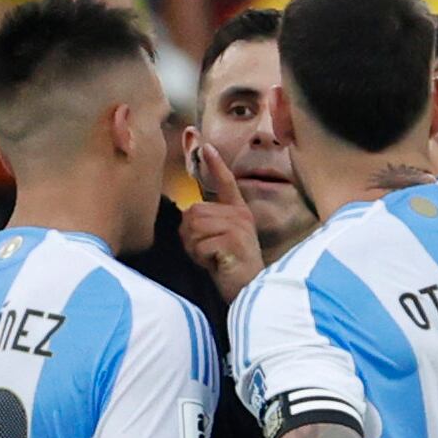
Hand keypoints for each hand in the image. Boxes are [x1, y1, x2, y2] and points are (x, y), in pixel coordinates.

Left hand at [180, 138, 263, 301]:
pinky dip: (200, 258)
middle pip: (193, 212)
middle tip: (205, 252)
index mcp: (238, 212)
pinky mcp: (233, 240)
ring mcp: (238, 226)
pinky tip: (215, 264)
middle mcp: (240, 215)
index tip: (206, 147)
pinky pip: (199, 244)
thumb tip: (188, 215)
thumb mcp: (219, 241)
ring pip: (194, 227)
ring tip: (210, 258)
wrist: (249, 290)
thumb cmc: (230, 268)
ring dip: (194, 247)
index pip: (227, 183)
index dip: (216, 165)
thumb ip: (207, 224)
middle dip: (190, 236)